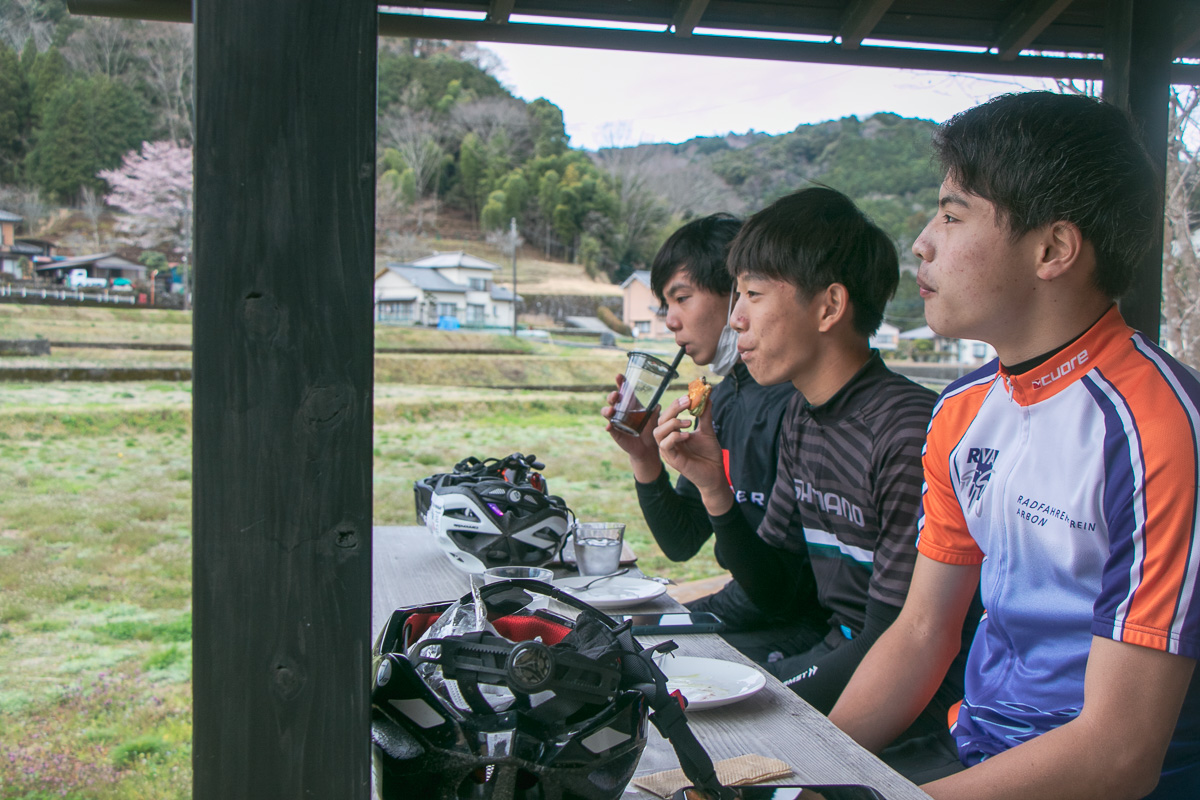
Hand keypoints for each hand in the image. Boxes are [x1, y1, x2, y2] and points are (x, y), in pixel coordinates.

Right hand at [602, 374, 662, 481]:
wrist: (648, 447)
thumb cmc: (650, 428)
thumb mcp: (654, 417)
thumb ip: (655, 410)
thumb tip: (659, 404)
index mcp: (630, 403)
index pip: (623, 390)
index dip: (621, 382)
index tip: (620, 376)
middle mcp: (621, 410)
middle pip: (613, 399)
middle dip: (612, 395)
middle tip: (616, 395)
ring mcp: (616, 421)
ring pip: (607, 412)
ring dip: (608, 410)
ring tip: (611, 410)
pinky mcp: (616, 432)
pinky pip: (609, 428)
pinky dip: (609, 426)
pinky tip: (609, 426)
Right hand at [653, 393, 730, 509]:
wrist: (716, 473)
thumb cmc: (709, 454)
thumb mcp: (707, 430)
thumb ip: (705, 414)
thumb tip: (706, 396)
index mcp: (674, 433)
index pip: (668, 415)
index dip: (675, 404)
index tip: (688, 397)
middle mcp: (669, 441)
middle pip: (660, 421)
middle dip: (673, 409)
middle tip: (688, 402)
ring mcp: (669, 451)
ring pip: (658, 433)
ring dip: (672, 423)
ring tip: (688, 423)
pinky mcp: (673, 460)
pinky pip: (665, 446)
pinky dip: (674, 437)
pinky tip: (687, 435)